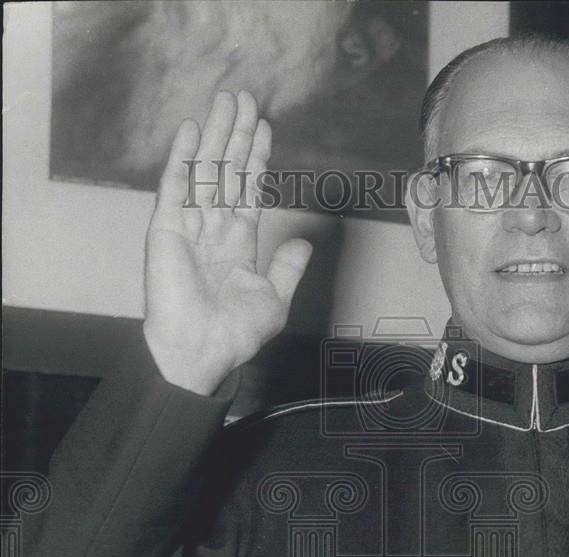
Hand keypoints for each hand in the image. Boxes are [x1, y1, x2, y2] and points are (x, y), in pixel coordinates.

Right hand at [143, 90, 311, 394]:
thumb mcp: (273, 299)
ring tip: (227, 100)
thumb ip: (287, 268)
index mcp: (238, 243)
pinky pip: (175, 186)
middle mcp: (213, 229)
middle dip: (237, 134)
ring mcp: (188, 226)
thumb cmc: (234, 333)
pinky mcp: (167, 229)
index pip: (248, 189)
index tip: (264, 127)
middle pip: (227, 171)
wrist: (200, 349)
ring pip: (205, 170)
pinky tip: (193, 129)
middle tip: (245, 97)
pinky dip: (183, 157)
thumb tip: (302, 243)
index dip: (256, 158)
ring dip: (216, 134)